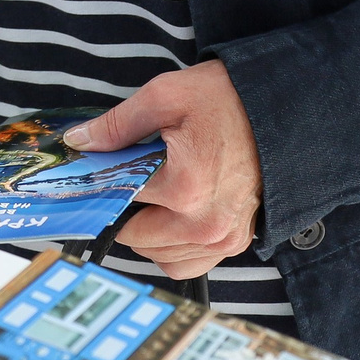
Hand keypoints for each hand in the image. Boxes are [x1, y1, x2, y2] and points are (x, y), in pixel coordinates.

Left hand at [64, 61, 263, 280]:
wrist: (281, 111)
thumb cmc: (226, 100)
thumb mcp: (165, 96)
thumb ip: (116, 125)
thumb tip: (79, 141)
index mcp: (184, 187)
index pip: (118, 198)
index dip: (103, 182)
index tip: (97, 171)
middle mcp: (205, 222)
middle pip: (136, 238)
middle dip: (126, 210)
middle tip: (134, 178)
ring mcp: (224, 238)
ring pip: (161, 258)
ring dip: (149, 234)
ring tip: (156, 196)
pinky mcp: (237, 243)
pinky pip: (190, 262)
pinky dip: (174, 247)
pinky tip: (174, 215)